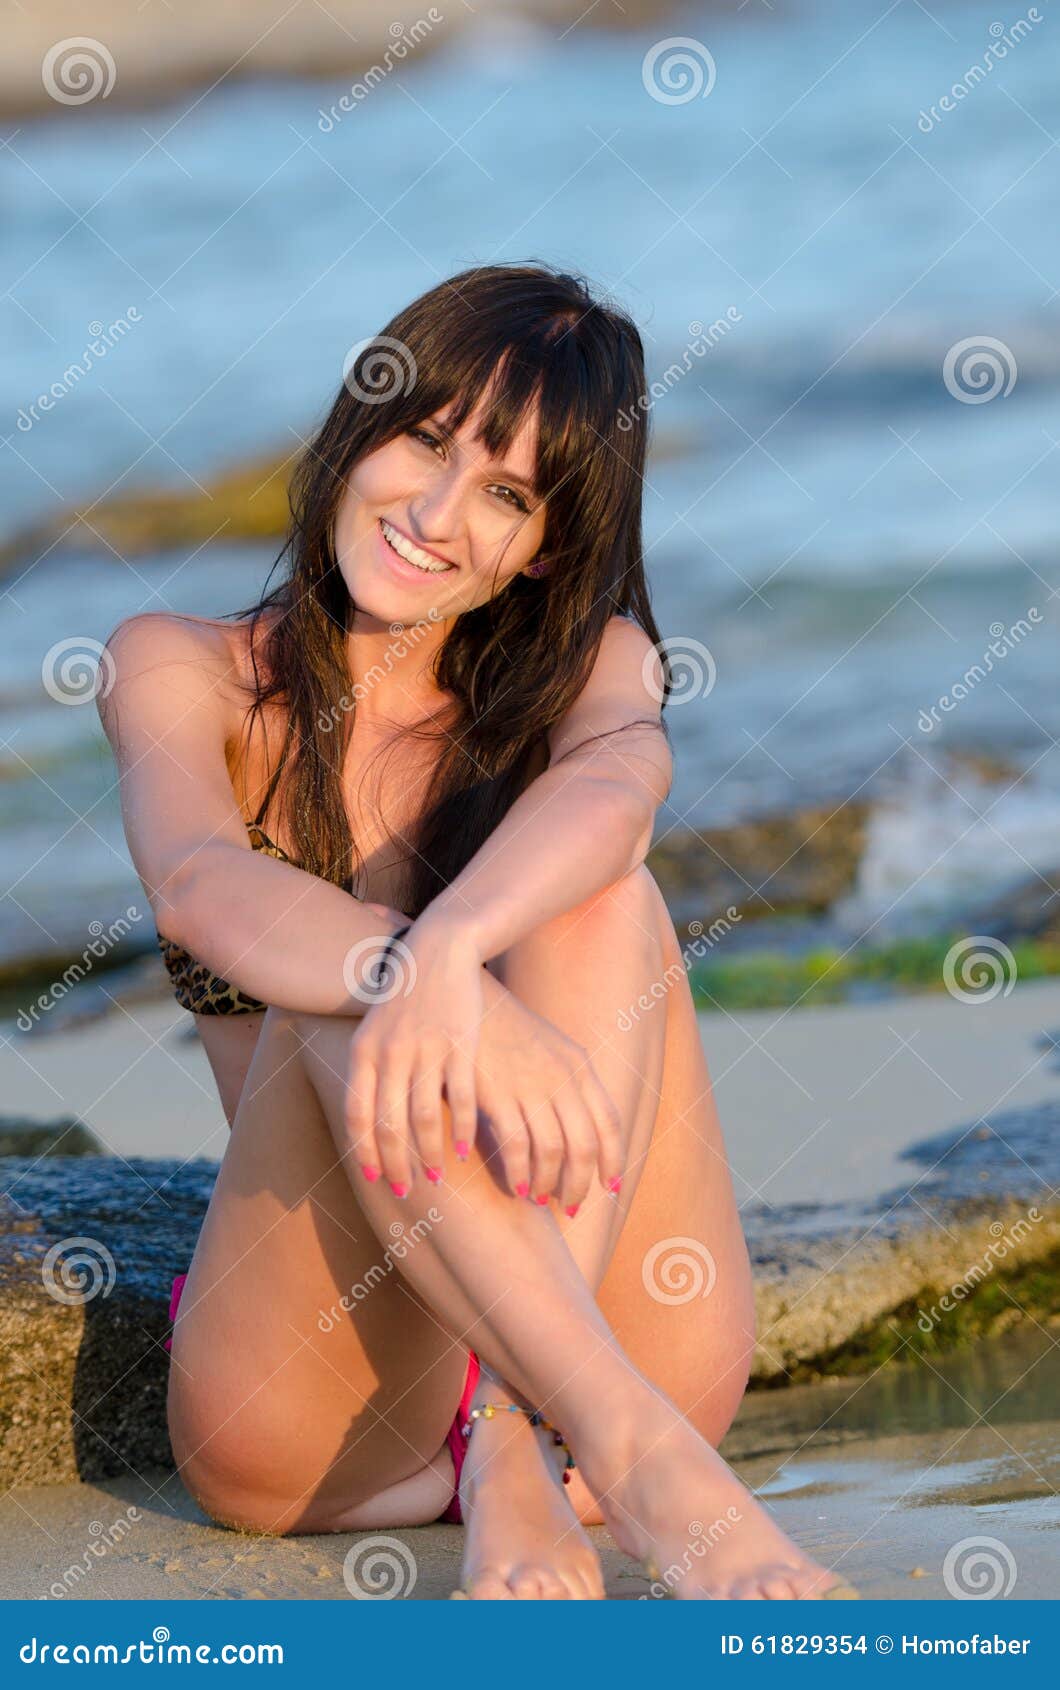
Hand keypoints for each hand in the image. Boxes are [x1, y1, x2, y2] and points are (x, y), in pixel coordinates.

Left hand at [343, 913, 484, 1191]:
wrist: (437, 950)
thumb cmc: (403, 996)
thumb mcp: (374, 1030)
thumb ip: (368, 1071)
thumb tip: (362, 1120)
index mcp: (364, 1051)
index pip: (357, 1113)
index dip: (364, 1149)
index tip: (372, 1177)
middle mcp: (390, 1053)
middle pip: (388, 1124)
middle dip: (396, 1164)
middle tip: (404, 1190)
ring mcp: (425, 1049)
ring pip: (423, 1117)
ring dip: (429, 1155)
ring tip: (437, 1178)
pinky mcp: (459, 1044)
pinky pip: (459, 1097)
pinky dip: (461, 1128)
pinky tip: (465, 1149)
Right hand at [473, 981, 623, 1211]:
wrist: (469, 999)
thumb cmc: (507, 1031)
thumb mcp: (551, 1049)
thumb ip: (570, 1083)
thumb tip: (582, 1125)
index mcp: (579, 1066)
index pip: (609, 1123)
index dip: (613, 1160)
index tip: (609, 1188)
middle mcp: (562, 1077)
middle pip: (584, 1145)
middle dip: (580, 1183)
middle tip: (571, 1207)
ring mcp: (531, 1084)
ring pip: (553, 1151)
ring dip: (549, 1184)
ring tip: (539, 1200)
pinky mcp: (497, 1092)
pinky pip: (516, 1146)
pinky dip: (519, 1173)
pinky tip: (515, 1188)